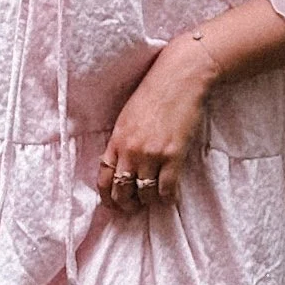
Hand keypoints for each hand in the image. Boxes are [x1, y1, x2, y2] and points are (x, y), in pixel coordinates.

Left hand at [98, 33, 216, 212]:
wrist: (180, 77)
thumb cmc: (155, 91)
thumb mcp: (128, 116)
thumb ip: (123, 140)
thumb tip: (123, 164)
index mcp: (117, 139)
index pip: (103, 178)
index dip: (107, 197)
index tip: (113, 204)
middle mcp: (130, 151)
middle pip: (121, 191)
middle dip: (126, 205)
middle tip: (134, 207)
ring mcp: (151, 155)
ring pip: (144, 194)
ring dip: (148, 202)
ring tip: (153, 200)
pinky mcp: (173, 156)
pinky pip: (166, 190)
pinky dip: (168, 198)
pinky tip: (170, 197)